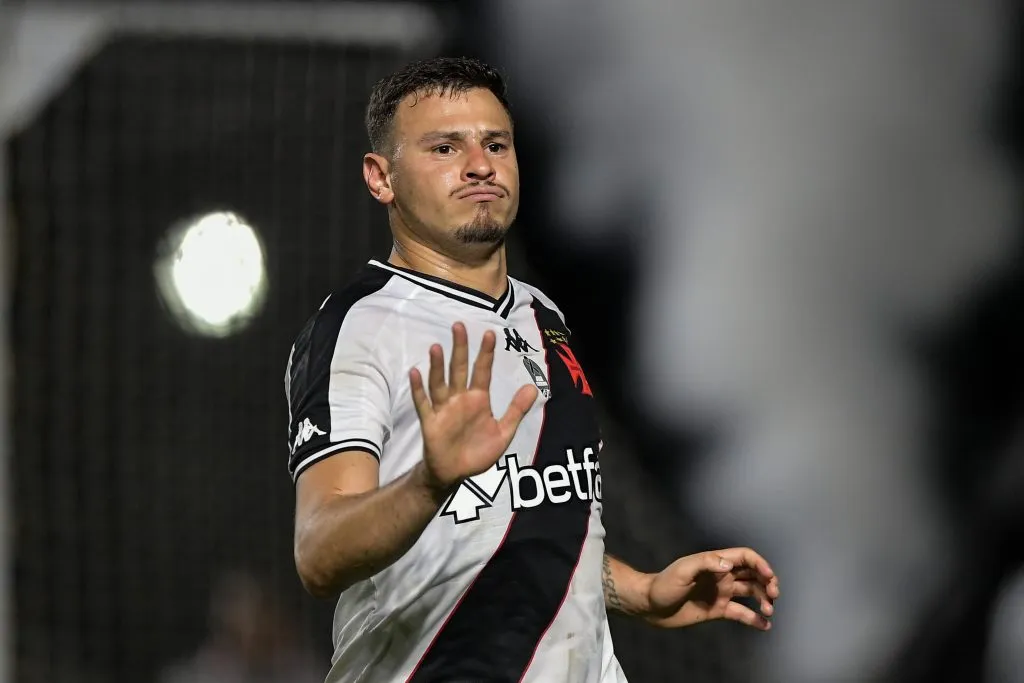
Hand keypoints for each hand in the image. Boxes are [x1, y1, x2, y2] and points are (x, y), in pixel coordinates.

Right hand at [409, 322, 538, 494]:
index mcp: (479, 399)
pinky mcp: (430, 422)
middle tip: (459, 326)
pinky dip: (418, 389)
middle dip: (460, 349)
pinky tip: (415, 372)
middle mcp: (460, 399)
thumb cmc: (478, 452)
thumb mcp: (503, 433)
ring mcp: (444, 409)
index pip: (483, 371)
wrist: (455, 473)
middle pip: (459, 369)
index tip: (490, 334)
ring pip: (440, 383)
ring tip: (437, 347)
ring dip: (438, 366)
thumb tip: (533, 387)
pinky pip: (423, 403)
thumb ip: (516, 410)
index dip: (486, 353)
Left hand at [643, 547, 779, 629]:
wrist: (650, 605)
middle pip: (753, 574)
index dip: (760, 564)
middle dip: (768, 581)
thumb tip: (728, 564)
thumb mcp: (683, 570)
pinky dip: (754, 619)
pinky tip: (765, 625)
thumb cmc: (663, 584)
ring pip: (751, 593)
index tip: (768, 577)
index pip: (745, 557)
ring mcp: (721, 593)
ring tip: (769, 610)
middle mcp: (722, 576)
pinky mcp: (717, 610)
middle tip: (773, 594)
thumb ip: (705, 563)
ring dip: (764, 599)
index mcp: (715, 562)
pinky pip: (741, 613)